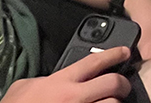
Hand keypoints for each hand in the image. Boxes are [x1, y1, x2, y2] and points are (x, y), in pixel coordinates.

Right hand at [1, 47, 130, 102]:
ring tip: (112, 102)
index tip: (124, 52)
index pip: (94, 62)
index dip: (114, 54)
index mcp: (62, 81)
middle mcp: (75, 97)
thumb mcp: (25, 86)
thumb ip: (45, 79)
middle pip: (113, 83)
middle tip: (123, 85)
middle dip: (123, 83)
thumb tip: (52, 78)